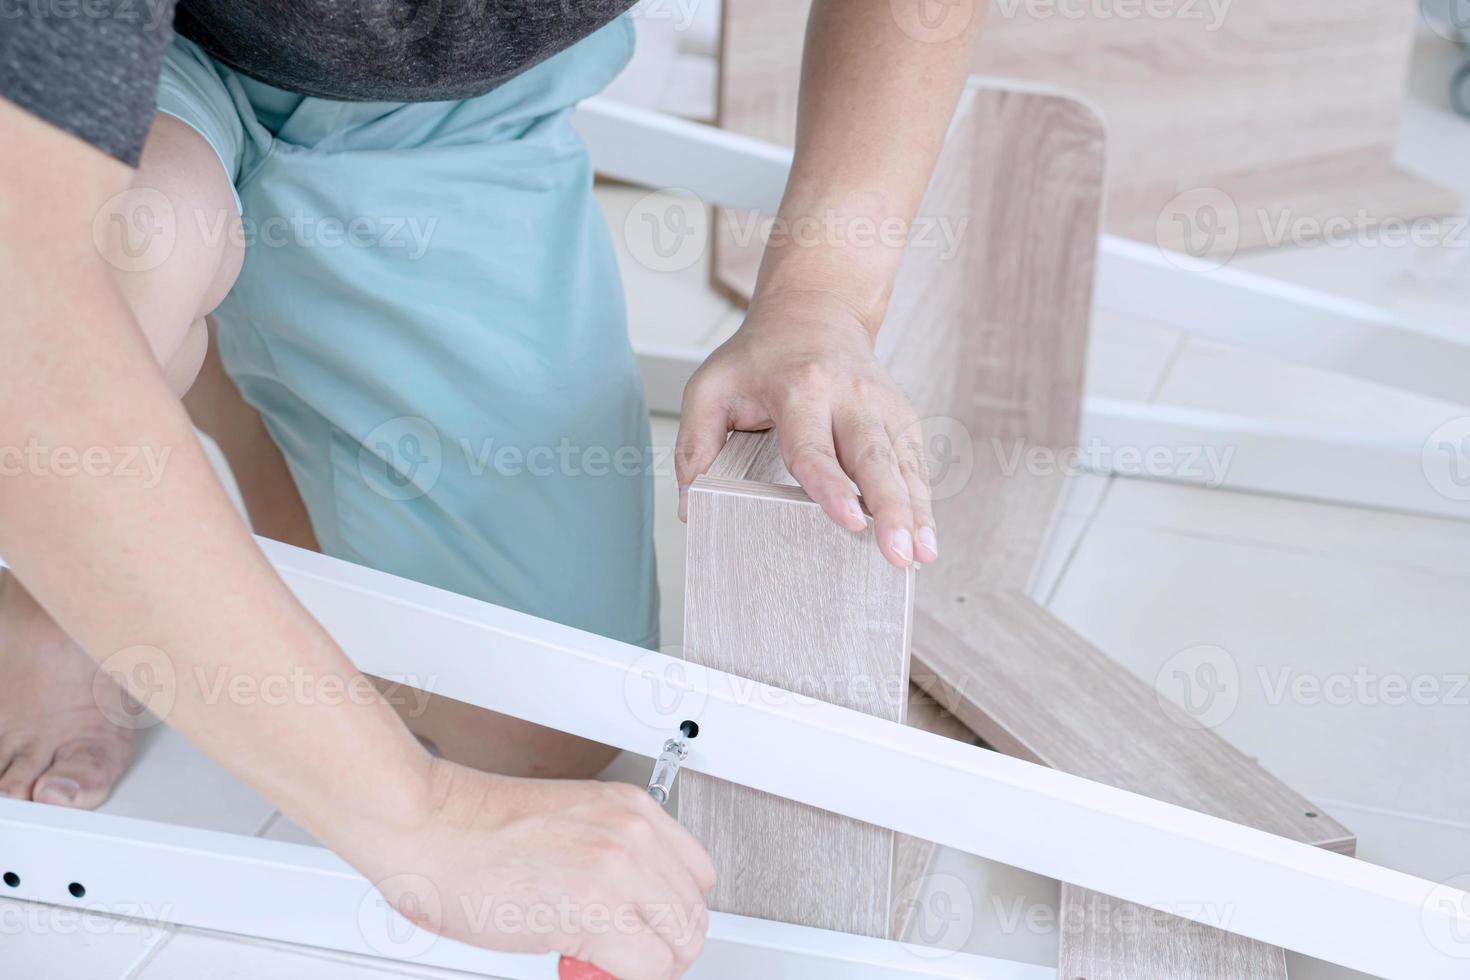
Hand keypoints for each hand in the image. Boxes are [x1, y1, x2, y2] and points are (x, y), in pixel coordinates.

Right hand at [352, 759, 714, 979]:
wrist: (428, 826)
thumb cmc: (475, 830)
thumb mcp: (571, 824)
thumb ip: (613, 856)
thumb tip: (635, 906)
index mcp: (632, 809)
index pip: (696, 876)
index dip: (670, 914)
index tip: (644, 929)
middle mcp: (634, 833)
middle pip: (694, 914)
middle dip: (660, 946)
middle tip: (618, 955)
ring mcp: (619, 868)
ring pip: (680, 945)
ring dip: (644, 966)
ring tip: (598, 961)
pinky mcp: (596, 909)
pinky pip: (646, 968)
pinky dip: (620, 979)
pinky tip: (580, 964)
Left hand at [675, 290, 937, 567]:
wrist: (816, 308)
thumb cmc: (760, 356)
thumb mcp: (712, 385)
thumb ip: (695, 443)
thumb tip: (692, 504)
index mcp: (800, 389)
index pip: (814, 446)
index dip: (831, 484)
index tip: (848, 518)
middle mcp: (849, 396)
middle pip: (873, 457)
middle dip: (889, 507)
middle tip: (899, 552)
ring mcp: (881, 405)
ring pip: (902, 463)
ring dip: (916, 511)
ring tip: (922, 555)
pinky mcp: (900, 416)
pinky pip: (915, 463)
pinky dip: (923, 502)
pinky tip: (926, 538)